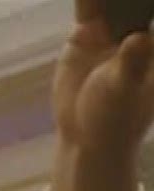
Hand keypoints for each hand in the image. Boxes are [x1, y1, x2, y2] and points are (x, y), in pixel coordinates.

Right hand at [49, 2, 153, 190]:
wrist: (86, 135)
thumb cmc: (117, 117)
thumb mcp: (124, 90)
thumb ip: (132, 62)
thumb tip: (139, 37)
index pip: (150, 11)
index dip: (144, 5)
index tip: (138, 7)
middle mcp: (139, 31)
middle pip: (134, 4)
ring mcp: (111, 31)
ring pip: (111, 3)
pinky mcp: (84, 35)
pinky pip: (87, 9)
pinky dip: (87, 1)